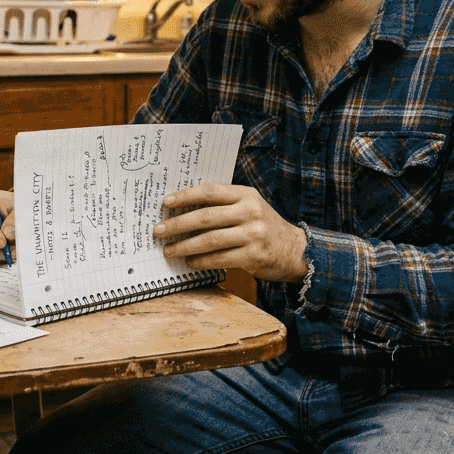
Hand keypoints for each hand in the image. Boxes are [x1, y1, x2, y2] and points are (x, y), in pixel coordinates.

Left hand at [154, 184, 307, 282]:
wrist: (295, 250)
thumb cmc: (264, 227)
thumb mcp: (249, 207)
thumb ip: (224, 205)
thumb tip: (184, 209)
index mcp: (246, 195)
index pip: (210, 192)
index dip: (186, 196)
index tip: (166, 203)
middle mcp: (250, 212)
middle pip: (205, 217)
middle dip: (177, 224)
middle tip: (159, 231)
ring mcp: (253, 235)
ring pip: (210, 240)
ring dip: (185, 246)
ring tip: (169, 250)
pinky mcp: (253, 257)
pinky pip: (219, 259)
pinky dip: (201, 261)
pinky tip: (190, 262)